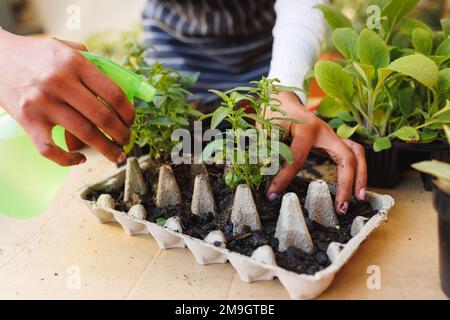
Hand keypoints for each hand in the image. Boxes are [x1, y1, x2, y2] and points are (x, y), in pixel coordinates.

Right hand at [0, 30, 134, 165]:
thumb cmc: (33, 54)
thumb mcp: (63, 46)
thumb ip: (89, 59)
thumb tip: (116, 79)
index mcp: (74, 63)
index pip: (113, 93)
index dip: (128, 112)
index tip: (131, 121)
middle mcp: (60, 82)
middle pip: (102, 117)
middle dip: (121, 134)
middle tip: (127, 141)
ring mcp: (42, 103)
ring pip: (83, 134)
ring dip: (106, 149)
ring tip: (116, 155)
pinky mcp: (27, 120)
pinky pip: (50, 149)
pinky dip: (67, 160)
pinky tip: (79, 159)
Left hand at [266, 91, 366, 213]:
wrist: (282, 98)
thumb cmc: (273, 110)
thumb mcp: (264, 125)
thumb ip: (265, 145)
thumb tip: (262, 168)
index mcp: (306, 128)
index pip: (297, 160)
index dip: (283, 179)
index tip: (272, 195)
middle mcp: (325, 130)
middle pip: (347, 157)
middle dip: (346, 183)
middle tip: (342, 209)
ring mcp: (331, 134)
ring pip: (356, 153)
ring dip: (361, 176)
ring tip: (359, 199)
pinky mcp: (332, 139)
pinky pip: (352, 153)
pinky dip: (357, 169)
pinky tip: (354, 187)